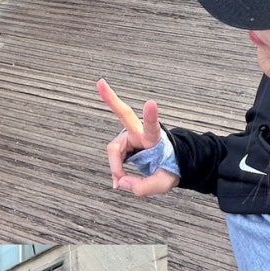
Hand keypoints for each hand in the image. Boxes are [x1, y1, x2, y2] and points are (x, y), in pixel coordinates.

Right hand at [97, 78, 179, 197]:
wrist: (169, 164)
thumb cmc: (168, 168)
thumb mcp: (163, 183)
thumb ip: (143, 187)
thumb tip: (121, 182)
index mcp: (155, 139)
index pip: (153, 126)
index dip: (151, 115)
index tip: (151, 102)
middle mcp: (140, 133)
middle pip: (124, 114)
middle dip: (111, 98)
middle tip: (100, 82)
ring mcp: (130, 135)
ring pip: (114, 150)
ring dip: (116, 167)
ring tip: (122, 181)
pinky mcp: (123, 142)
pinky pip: (113, 156)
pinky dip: (115, 169)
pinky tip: (120, 178)